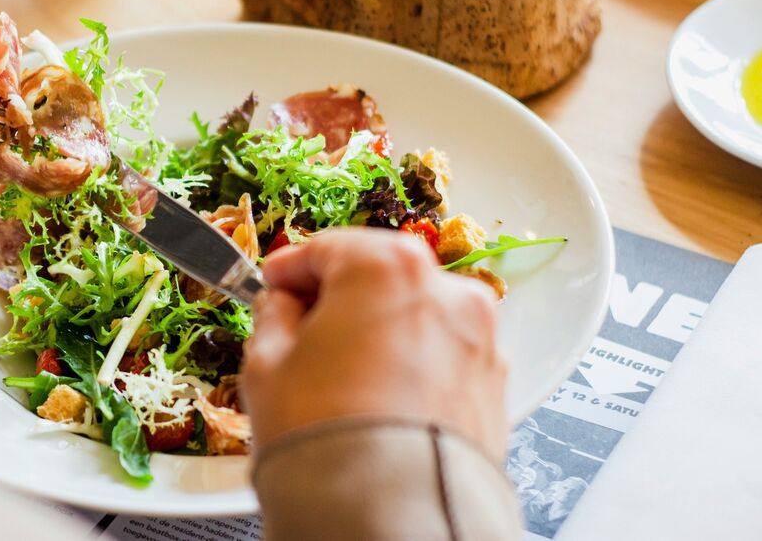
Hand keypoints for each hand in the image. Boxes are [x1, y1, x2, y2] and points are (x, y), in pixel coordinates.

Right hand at [244, 228, 507, 460]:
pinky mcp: (494, 386)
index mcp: (385, 266)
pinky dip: (413, 366)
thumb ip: (273, 316)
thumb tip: (282, 307)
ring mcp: (478, 339)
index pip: (327, 247)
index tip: (273, 285)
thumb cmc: (327, 438)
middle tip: (301, 329)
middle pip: (379, 275)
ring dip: (380, 331)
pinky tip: (378, 400)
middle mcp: (445, 291)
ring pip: (416, 316)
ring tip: (341, 375)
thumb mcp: (266, 364)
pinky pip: (442, 358)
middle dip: (340, 298)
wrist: (389, 518)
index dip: (290, 268)